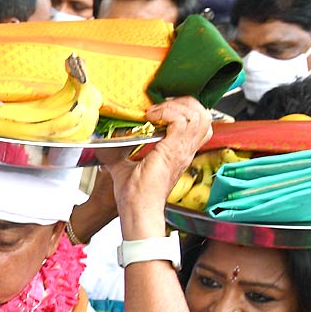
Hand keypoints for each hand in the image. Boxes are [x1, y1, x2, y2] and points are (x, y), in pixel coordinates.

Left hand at [107, 96, 211, 236]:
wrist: (136, 209)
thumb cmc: (134, 196)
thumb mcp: (126, 166)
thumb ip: (121, 154)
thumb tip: (107, 146)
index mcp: (179, 152)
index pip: (198, 123)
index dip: (184, 109)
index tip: (161, 109)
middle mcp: (185, 150)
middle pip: (203, 114)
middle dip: (184, 103)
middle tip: (161, 106)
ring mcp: (182, 150)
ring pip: (197, 114)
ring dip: (176, 106)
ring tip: (156, 111)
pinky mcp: (173, 150)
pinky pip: (182, 120)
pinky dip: (168, 112)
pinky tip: (152, 116)